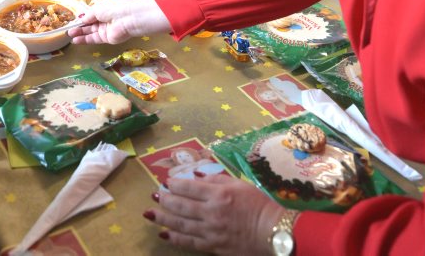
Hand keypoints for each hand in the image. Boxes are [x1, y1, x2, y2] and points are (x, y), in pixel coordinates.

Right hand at [68, 0, 170, 44]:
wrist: (130, 18)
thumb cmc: (114, 8)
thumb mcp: (97, 8)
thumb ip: (88, 15)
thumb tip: (81, 19)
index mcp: (104, 7)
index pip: (91, 14)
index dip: (82, 17)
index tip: (72, 21)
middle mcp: (105, 18)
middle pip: (89, 23)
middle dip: (79, 26)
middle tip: (68, 29)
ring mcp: (106, 29)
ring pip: (90, 32)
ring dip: (80, 33)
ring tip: (69, 35)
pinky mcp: (107, 38)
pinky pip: (94, 39)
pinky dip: (85, 40)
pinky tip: (75, 40)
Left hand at [145, 174, 287, 254]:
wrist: (274, 233)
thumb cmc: (259, 205)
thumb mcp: (239, 185)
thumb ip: (215, 179)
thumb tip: (193, 177)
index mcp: (219, 194)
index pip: (188, 187)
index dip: (174, 184)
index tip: (166, 182)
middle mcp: (212, 212)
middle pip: (180, 205)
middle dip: (164, 199)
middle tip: (154, 195)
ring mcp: (211, 231)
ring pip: (180, 224)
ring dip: (163, 218)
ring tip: (150, 213)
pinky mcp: (213, 247)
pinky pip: (189, 242)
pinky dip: (174, 238)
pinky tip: (163, 234)